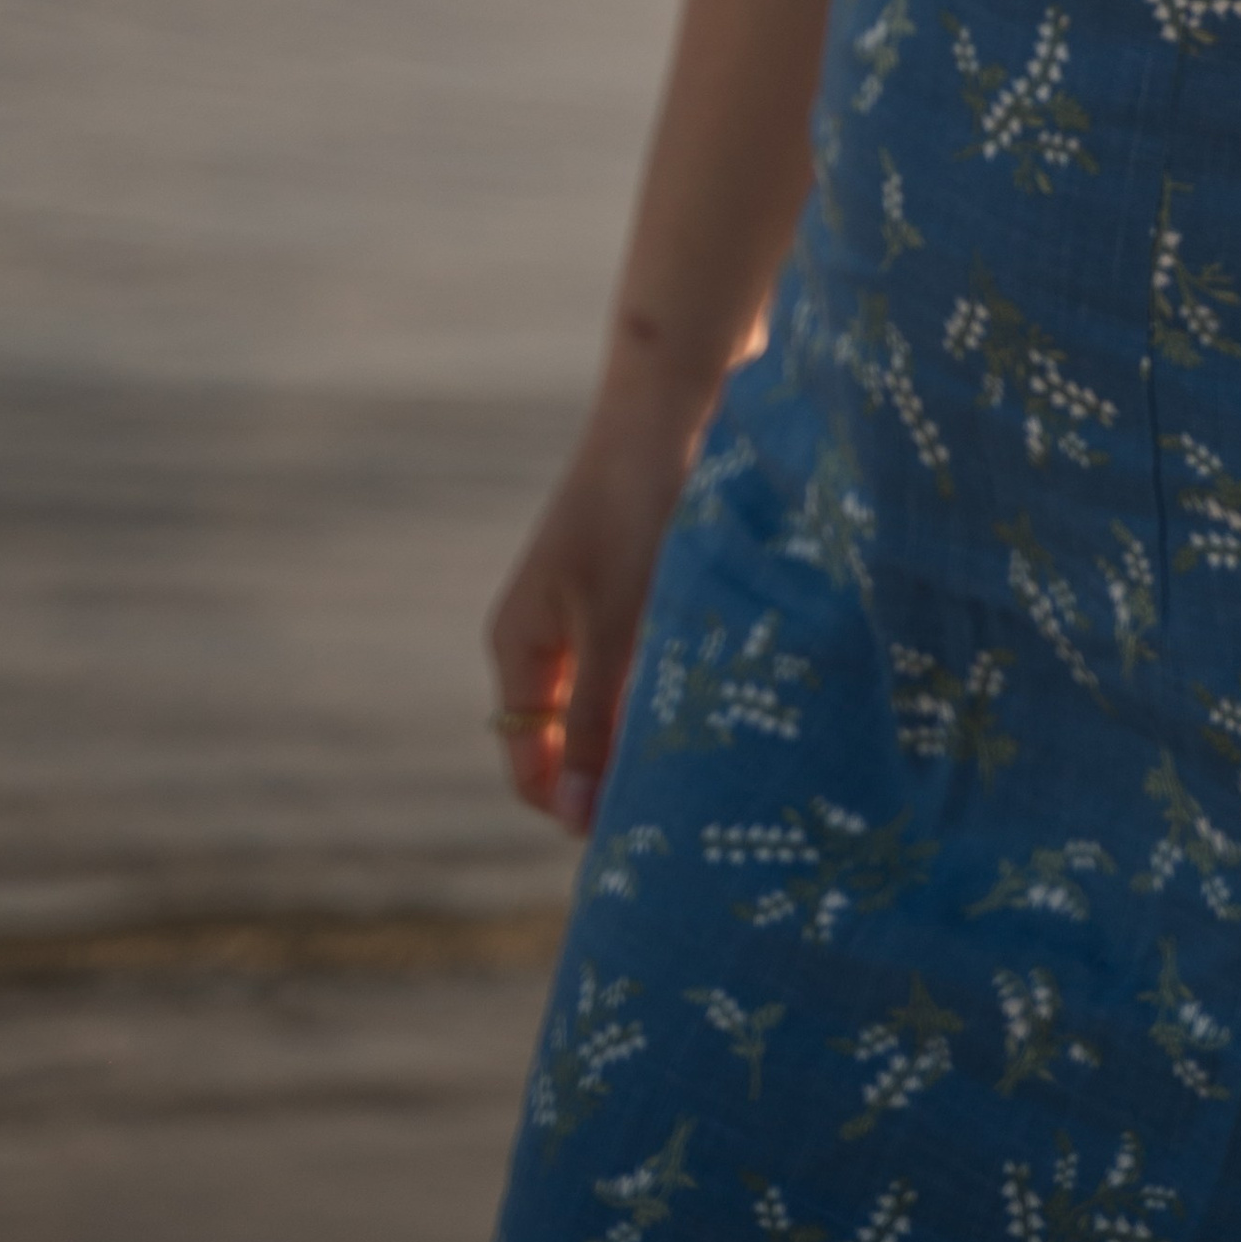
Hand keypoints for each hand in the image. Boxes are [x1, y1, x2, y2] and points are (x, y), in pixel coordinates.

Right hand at [487, 404, 696, 831]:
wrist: (674, 401)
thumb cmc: (638, 512)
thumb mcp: (617, 625)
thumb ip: (596, 720)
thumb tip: (577, 821)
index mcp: (520, 646)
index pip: (531, 765)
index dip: (574, 809)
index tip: (638, 840)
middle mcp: (546, 632)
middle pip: (572, 738)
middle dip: (617, 774)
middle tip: (684, 810)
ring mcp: (588, 605)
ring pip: (614, 699)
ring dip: (651, 729)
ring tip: (709, 758)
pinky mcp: (634, 581)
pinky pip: (643, 660)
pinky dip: (669, 685)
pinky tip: (719, 696)